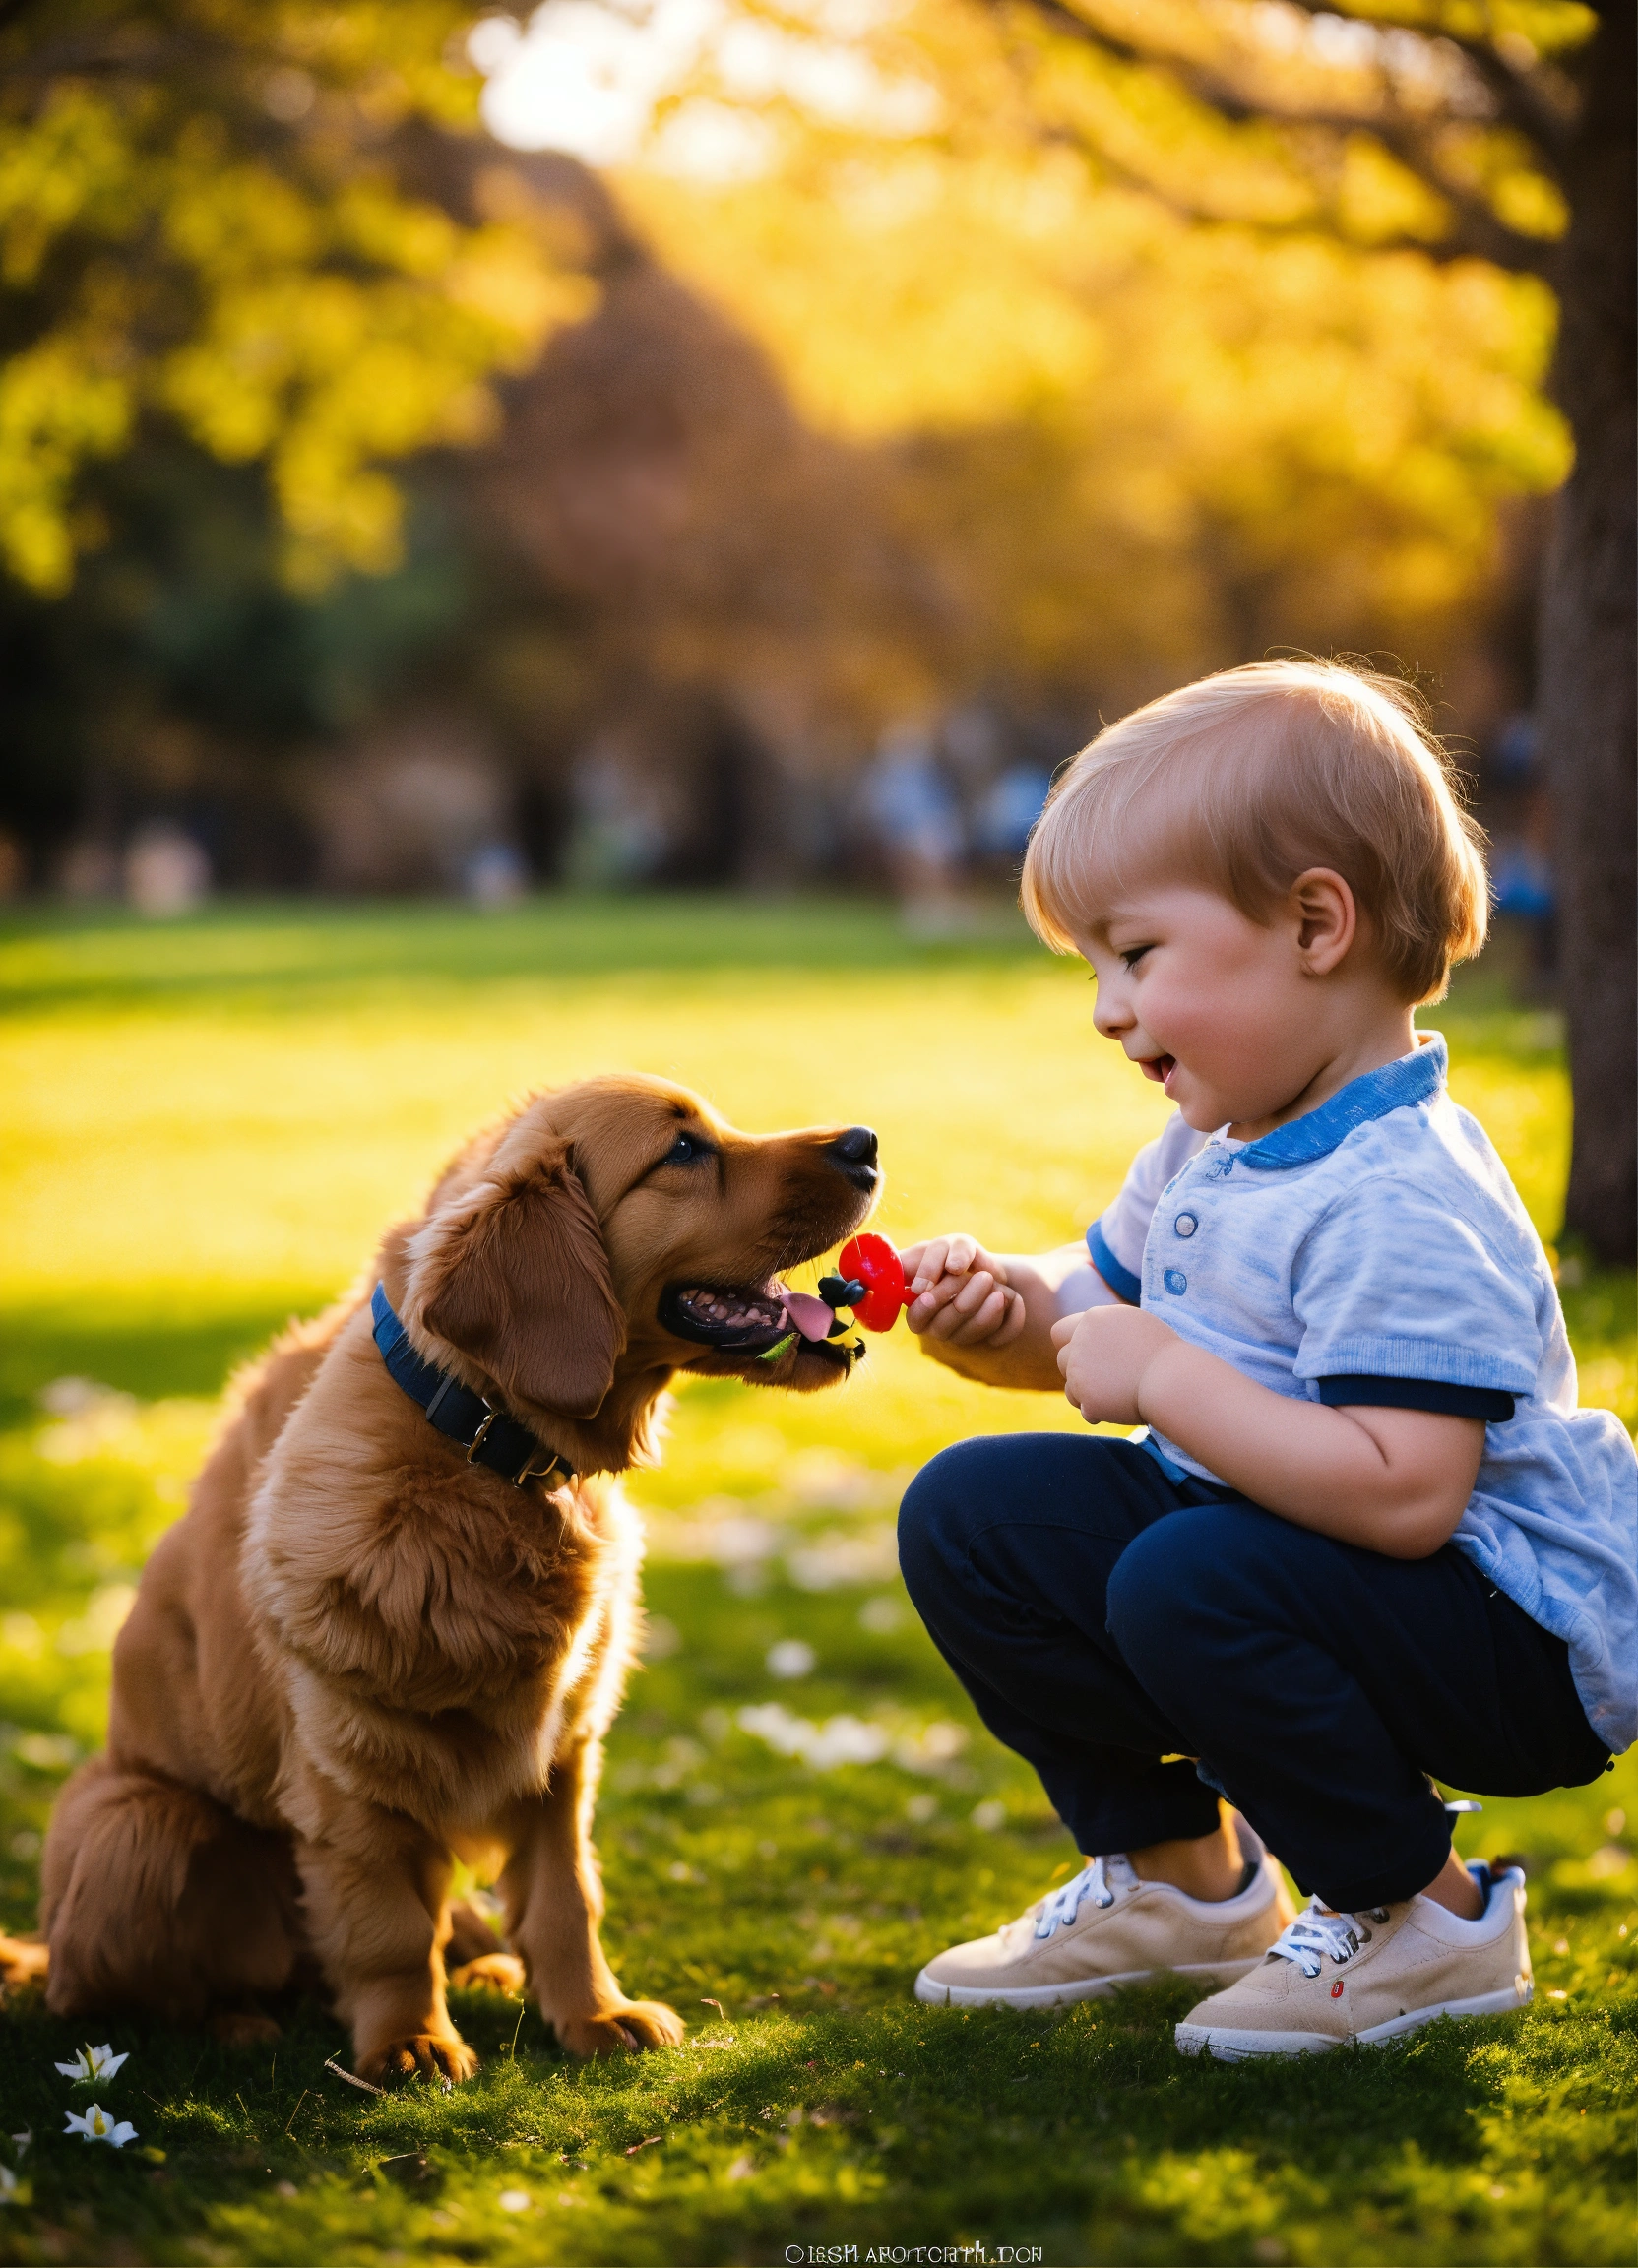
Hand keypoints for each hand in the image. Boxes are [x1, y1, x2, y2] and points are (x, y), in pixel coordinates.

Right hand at [899, 1234, 1026, 1348]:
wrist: (987, 1267)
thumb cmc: (960, 1255)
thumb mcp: (951, 1245)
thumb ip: (944, 1251)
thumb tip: (953, 1268)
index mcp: (918, 1306)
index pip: (917, 1318)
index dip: (925, 1308)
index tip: (936, 1290)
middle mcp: (936, 1326)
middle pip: (944, 1327)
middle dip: (966, 1301)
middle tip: (985, 1277)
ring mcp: (961, 1336)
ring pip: (971, 1334)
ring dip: (988, 1307)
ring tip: (996, 1284)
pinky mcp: (988, 1339)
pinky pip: (1000, 1337)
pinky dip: (1011, 1316)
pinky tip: (1012, 1299)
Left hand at [1051, 1304, 1176, 1425]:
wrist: (1174, 1379)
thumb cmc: (1164, 1353)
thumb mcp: (1134, 1325)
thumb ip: (1107, 1329)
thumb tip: (1088, 1337)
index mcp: (1094, 1319)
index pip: (1060, 1332)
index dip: (1071, 1346)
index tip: (1088, 1358)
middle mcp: (1081, 1342)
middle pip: (1061, 1360)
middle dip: (1078, 1372)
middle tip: (1106, 1380)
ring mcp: (1080, 1370)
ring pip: (1070, 1389)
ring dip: (1086, 1395)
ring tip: (1115, 1395)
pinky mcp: (1086, 1397)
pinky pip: (1084, 1410)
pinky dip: (1098, 1412)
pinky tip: (1118, 1408)